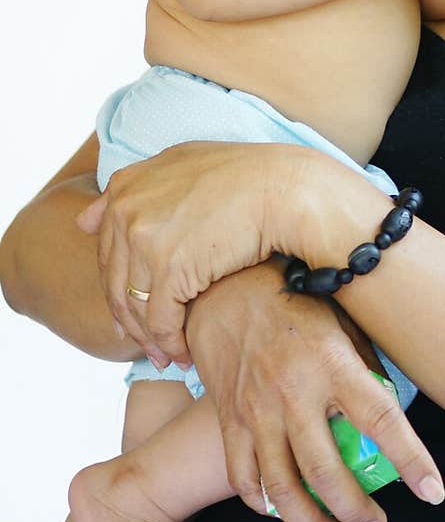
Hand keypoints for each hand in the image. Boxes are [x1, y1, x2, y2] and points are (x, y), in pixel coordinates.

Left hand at [76, 140, 298, 365]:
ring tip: (167, 357)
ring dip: (150, 339)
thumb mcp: (180, 164)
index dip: (121, 289)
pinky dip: (171, 343)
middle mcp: (127, 211)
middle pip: (116, 283)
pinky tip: (184, 355)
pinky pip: (160, 320)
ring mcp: (144, 239)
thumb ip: (134, 189)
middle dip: (131, 322)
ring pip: (135, 308)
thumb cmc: (246, 177)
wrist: (284, 189)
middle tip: (149, 346)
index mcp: (126, 187)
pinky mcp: (168, 268)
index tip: (132, 315)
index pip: (108, 252)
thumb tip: (83, 220)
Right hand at [185, 262, 444, 521]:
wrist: (223, 286)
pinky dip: (262, 503)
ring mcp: (257, 409)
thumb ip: (362, 365)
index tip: (432, 492)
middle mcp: (294, 392)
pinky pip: (243, 476)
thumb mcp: (341, 321)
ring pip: (282, 488)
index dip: (412, 461)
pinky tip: (282, 510)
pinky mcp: (230, 418)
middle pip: (327, 471)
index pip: (382, 420)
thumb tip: (387, 406)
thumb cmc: (293, 298)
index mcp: (332, 363)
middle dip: (356, 511)